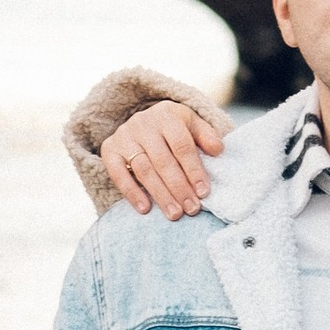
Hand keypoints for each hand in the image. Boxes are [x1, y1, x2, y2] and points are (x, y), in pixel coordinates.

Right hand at [99, 99, 228, 218]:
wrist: (142, 122)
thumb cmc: (174, 129)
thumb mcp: (192, 125)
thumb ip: (206, 136)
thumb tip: (219, 150)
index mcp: (167, 115)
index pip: (182, 145)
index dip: (194, 170)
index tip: (203, 193)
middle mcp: (143, 123)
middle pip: (163, 160)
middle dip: (179, 187)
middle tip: (191, 209)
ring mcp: (124, 136)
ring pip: (143, 169)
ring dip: (160, 194)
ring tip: (174, 214)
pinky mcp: (109, 149)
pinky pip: (118, 174)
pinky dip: (131, 193)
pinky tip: (145, 209)